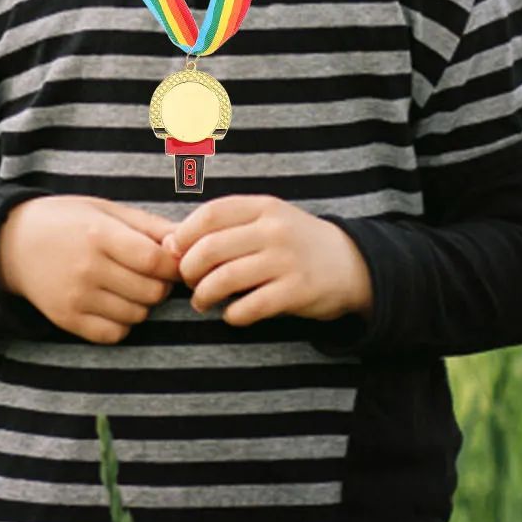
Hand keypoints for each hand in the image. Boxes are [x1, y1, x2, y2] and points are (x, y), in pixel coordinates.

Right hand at [0, 194, 181, 344]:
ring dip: (141, 303)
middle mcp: (88, 268)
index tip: (170, 261)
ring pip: (137, 315)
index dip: (172, 265)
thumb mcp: (105, 210)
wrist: (13, 243)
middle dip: (159, 284)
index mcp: (99, 234)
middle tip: (148, 273)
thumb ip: (148, 225)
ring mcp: (76, 297)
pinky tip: (113, 303)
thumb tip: (186, 241)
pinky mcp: (67, 319)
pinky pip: (114, 334)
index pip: (154, 261)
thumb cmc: (68, 221)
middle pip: (151, 291)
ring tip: (127, 285)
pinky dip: (122, 323)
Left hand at [165, 194, 372, 326]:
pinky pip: (250, 306)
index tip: (176, 252)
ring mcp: (286, 260)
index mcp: (263, 207)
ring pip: (226, 278)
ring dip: (204, 295)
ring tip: (201, 302)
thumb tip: (170, 241)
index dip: (184, 235)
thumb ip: (225, 226)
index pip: (210, 214)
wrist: (351, 264)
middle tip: (188, 281)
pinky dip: (232, 314)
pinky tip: (231, 314)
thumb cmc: (295, 242)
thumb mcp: (266, 220)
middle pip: (211, 248)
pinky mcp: (297, 291)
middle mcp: (274, 230)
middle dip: (189, 269)